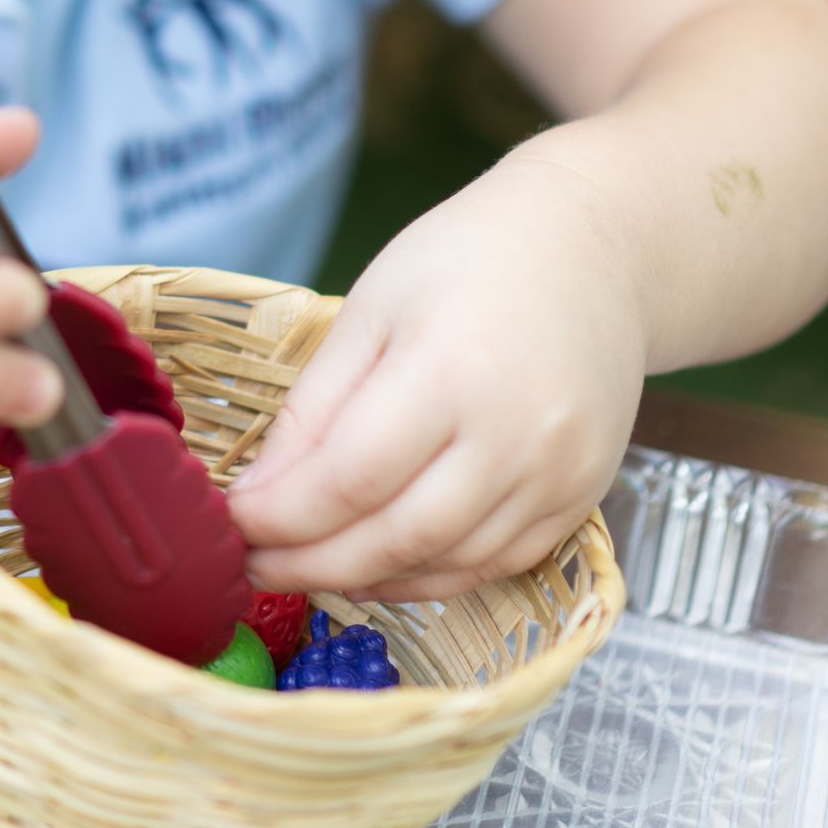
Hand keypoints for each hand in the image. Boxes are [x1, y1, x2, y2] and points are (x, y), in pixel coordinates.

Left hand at [227, 149, 646, 600]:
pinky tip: (380, 563)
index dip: (281, 517)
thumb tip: (259, 497)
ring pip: (445, 564)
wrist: (595, 249)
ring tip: (305, 566)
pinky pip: (495, 564)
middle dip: (310, 565)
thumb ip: (315, 409)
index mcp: (450, 369)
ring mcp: (558, 474)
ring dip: (364, 578)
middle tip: (254, 566)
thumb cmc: (469, 260)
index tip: (232, 524)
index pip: (349, 478)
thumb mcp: (371, 309)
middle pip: (397, 537)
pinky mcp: (582, 498)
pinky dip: (429, 575)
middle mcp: (515, 434)